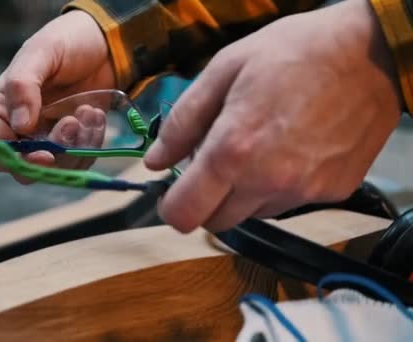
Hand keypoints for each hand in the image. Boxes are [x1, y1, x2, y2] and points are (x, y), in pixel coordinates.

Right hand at [0, 10, 114, 181]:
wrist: (103, 42)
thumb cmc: (65, 41)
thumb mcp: (40, 53)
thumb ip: (23, 84)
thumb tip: (20, 125)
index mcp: (2, 109)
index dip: (13, 160)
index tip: (42, 154)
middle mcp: (22, 129)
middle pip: (27, 167)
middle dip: (53, 156)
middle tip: (72, 124)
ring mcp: (50, 137)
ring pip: (58, 167)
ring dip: (77, 146)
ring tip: (89, 111)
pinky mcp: (75, 141)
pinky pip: (81, 159)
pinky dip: (92, 143)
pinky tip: (96, 115)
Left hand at [144, 0, 401, 232]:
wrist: (372, 54)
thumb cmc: (296, 53)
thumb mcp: (224, 70)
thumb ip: (182, 122)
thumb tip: (155, 160)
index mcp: (233, 151)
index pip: (185, 215)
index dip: (172, 207)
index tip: (175, 193)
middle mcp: (268, 181)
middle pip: (216, 221)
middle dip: (207, 198)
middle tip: (217, 160)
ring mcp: (303, 191)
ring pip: (252, 214)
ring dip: (243, 193)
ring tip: (258, 147)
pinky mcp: (331, 192)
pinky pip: (288, 203)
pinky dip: (278, 186)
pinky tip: (289, 150)